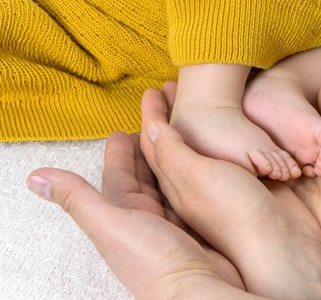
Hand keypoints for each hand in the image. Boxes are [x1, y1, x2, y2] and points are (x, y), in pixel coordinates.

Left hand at [28, 131, 247, 299]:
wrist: (198, 293)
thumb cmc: (153, 262)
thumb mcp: (110, 225)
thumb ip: (77, 199)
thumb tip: (34, 177)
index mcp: (122, 212)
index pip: (118, 173)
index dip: (120, 150)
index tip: (124, 129)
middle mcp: (144, 217)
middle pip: (143, 175)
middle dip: (146, 150)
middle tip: (155, 124)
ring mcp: (171, 223)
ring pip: (167, 184)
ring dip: (169, 162)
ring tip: (177, 141)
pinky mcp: (195, 227)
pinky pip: (188, 196)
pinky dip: (190, 181)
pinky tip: (197, 171)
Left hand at [139, 83, 320, 298]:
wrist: (281, 244)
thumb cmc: (231, 213)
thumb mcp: (190, 179)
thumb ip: (170, 153)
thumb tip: (151, 127)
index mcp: (173, 189)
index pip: (151, 149)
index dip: (149, 118)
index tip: (149, 91)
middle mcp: (191, 190)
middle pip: (173, 146)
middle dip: (168, 118)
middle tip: (168, 89)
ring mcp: (218, 189)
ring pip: (200, 148)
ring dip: (194, 123)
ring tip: (197, 98)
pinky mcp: (243, 188)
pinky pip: (226, 155)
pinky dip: (223, 135)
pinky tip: (228, 123)